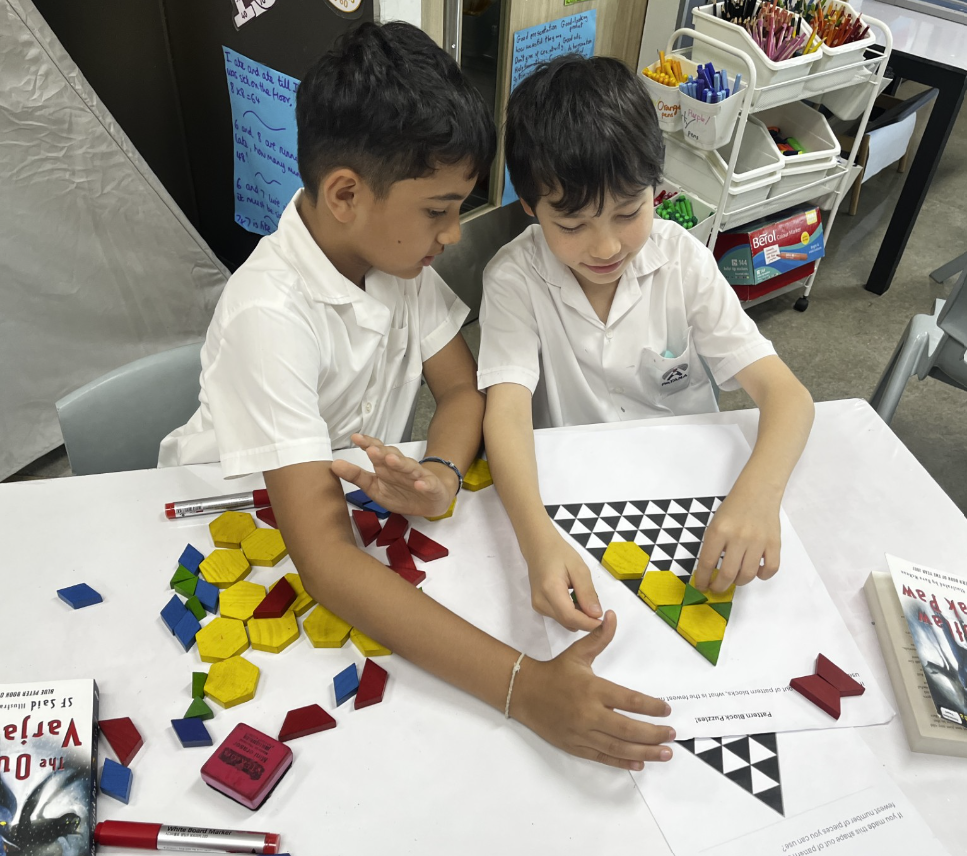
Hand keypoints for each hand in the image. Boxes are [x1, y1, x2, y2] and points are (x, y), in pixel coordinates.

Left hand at [330, 434, 455, 517]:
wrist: (431, 500)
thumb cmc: (401, 492)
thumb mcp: (375, 488)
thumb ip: (356, 476)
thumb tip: (334, 464)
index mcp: (387, 466)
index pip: (377, 451)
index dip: (367, 444)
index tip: (356, 438)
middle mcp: (402, 467)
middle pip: (392, 456)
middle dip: (382, 452)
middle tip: (371, 450)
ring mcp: (418, 476)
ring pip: (409, 467)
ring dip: (400, 463)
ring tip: (391, 460)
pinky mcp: (431, 487)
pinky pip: (428, 485)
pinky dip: (424, 484)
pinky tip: (419, 484)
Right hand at [510, 611, 674, 770]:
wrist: (524, 692)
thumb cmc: (555, 672)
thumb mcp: (577, 653)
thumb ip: (599, 637)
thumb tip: (612, 616)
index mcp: (592, 689)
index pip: (629, 700)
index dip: (651, 707)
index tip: (666, 709)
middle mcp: (589, 713)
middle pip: (627, 729)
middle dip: (653, 734)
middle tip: (672, 734)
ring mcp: (581, 733)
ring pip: (618, 747)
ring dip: (645, 752)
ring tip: (665, 753)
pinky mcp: (575, 746)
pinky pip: (603, 757)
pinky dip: (622, 762)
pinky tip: (639, 763)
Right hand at [525, 531, 601, 631]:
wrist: (538, 547)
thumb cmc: (559, 553)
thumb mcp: (579, 568)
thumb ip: (587, 592)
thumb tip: (597, 614)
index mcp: (550, 589)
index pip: (571, 617)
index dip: (589, 622)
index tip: (605, 618)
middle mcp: (541, 602)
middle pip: (568, 622)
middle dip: (587, 620)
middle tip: (599, 607)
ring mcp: (539, 606)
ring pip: (565, 621)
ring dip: (580, 616)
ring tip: (584, 597)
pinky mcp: (540, 607)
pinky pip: (560, 617)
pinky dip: (572, 613)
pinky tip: (575, 598)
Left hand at [692, 487, 780, 592]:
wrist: (757, 492)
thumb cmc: (733, 509)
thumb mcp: (715, 524)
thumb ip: (712, 546)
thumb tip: (709, 572)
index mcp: (719, 531)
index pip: (708, 562)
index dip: (703, 579)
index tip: (702, 586)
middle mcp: (738, 537)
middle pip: (728, 573)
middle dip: (720, 586)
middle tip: (717, 588)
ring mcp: (758, 541)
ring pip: (748, 574)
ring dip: (739, 582)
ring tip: (735, 579)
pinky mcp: (774, 543)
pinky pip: (771, 569)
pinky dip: (763, 576)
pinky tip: (756, 572)